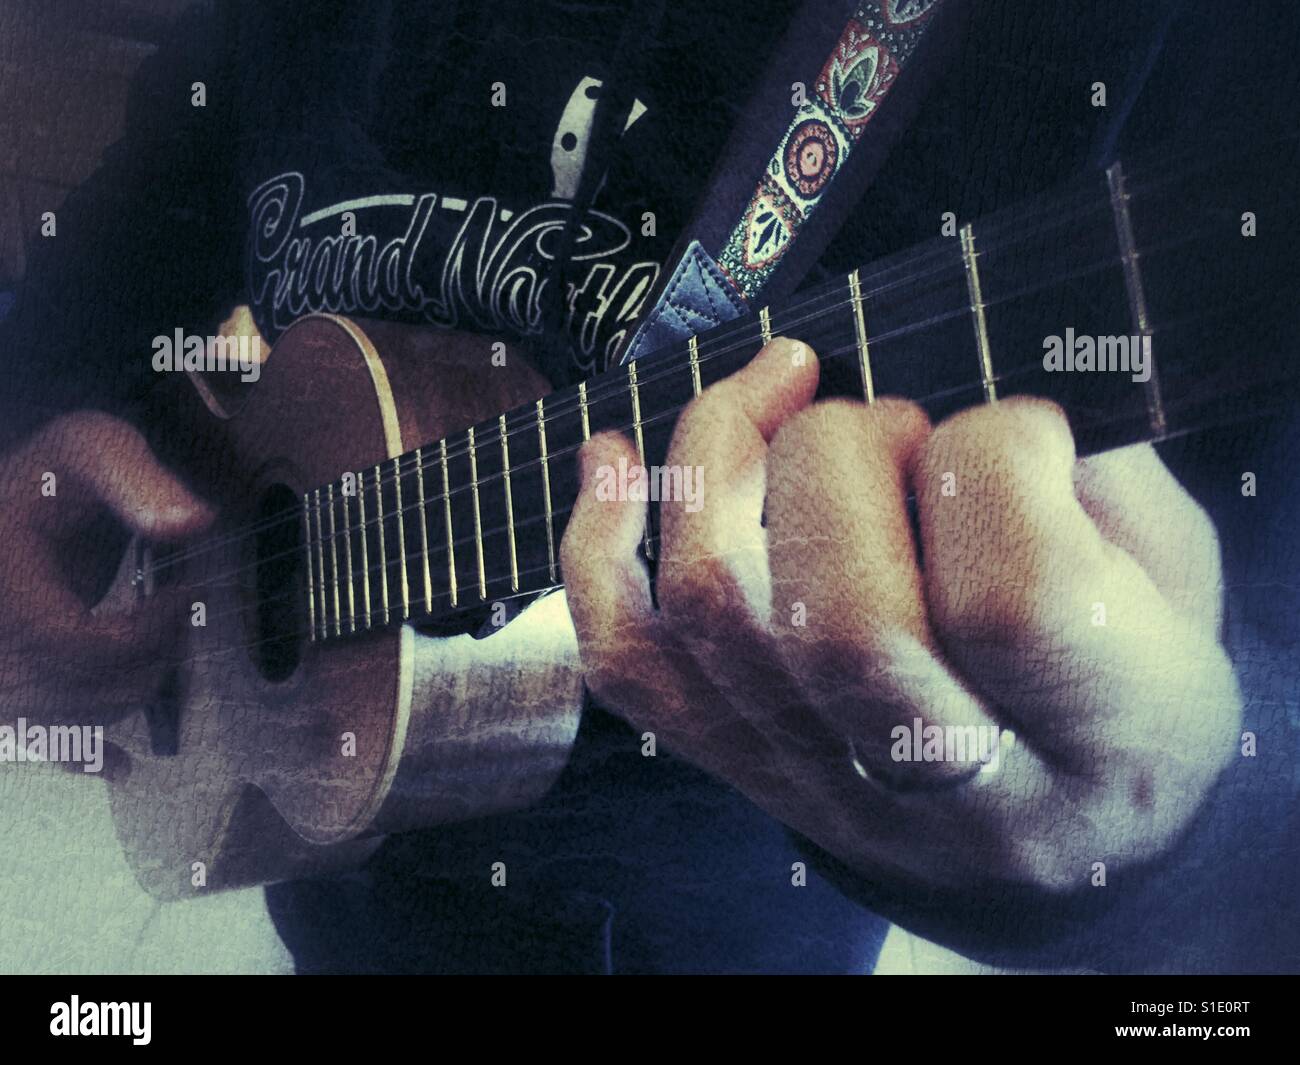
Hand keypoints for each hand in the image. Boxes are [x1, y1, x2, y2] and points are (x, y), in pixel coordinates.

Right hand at [0, 411, 212, 729]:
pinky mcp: (2, 691)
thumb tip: (192, 524)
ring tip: (156, 637)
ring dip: (130, 690)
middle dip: (148, 658)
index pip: (73, 644)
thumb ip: (140, 482)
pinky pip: (34, 741)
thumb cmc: (57, 472)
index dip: (146, 631)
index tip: (186, 592)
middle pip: (76, 690)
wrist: (15, 498)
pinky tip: (120, 766)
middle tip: (177, 611)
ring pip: (66, 719)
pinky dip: (79, 754)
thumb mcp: (95, 449)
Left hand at [561, 338, 1240, 892]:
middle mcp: (946, 781)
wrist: (1048, 847)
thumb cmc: (1123, 695)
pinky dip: (595, 549)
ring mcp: (817, 775)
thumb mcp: (1176, 588)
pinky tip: (616, 459)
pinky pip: (630, 663)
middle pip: (836, 616)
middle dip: (838, 456)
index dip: (993, 460)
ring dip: (719, 458)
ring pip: (715, 613)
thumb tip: (969, 385)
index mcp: (1100, 734)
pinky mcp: (732, 757)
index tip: (1008, 425)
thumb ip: (1095, 484)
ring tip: (773, 389)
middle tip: (884, 419)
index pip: (1009, 596)